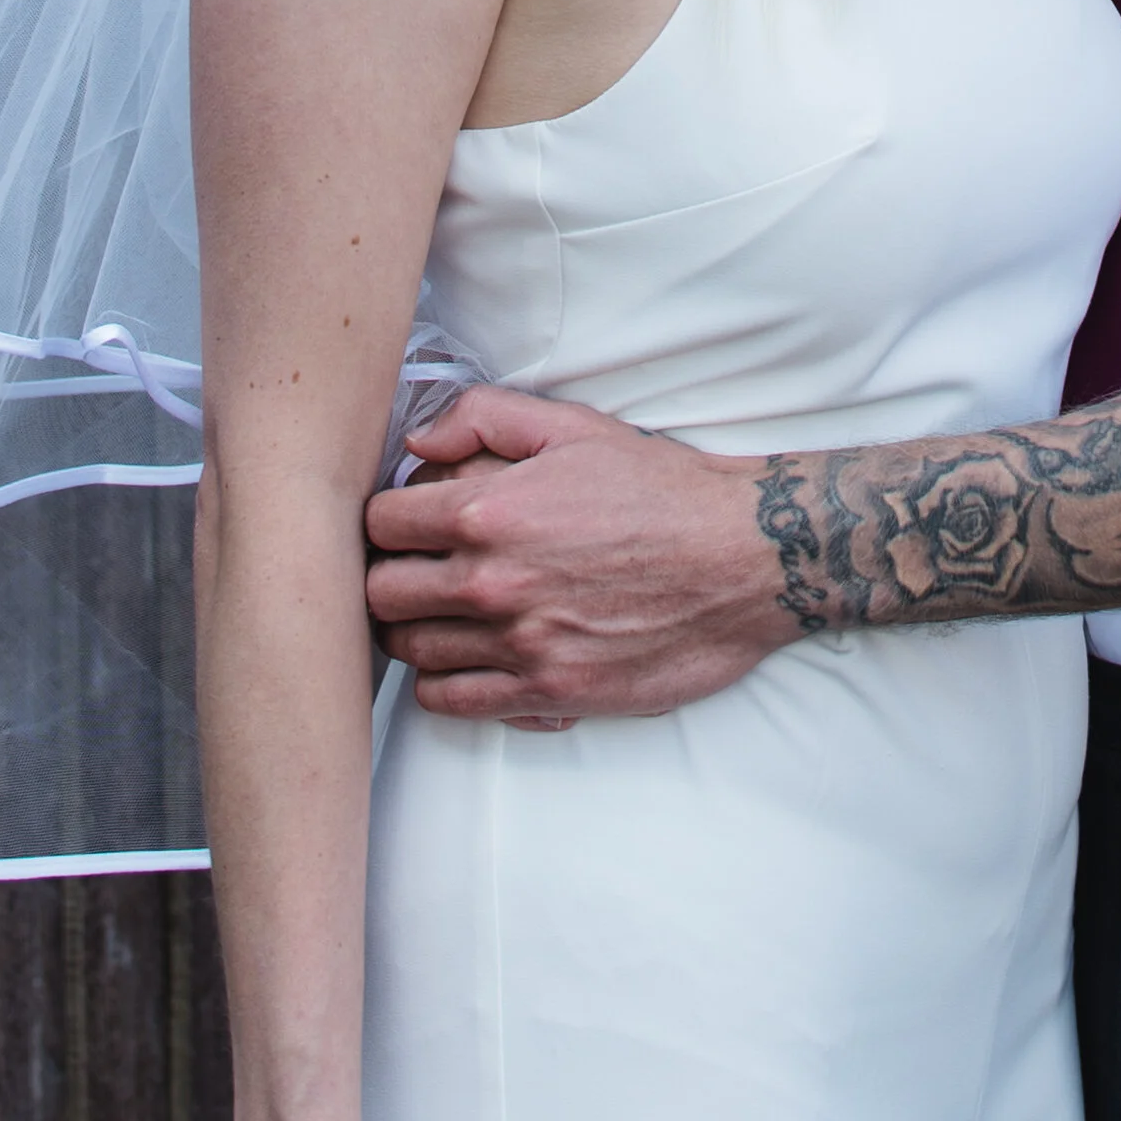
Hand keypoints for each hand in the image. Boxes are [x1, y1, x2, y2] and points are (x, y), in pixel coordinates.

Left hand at [361, 386, 802, 721]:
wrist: (740, 559)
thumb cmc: (657, 488)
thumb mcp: (573, 427)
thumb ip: (483, 418)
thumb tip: (416, 443)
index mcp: (491, 510)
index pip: (380, 523)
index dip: (386, 516)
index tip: (406, 519)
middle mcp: (493, 583)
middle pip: (380, 593)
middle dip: (388, 573)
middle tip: (414, 565)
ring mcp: (518, 645)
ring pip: (408, 651)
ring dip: (413, 628)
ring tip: (441, 609)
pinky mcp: (547, 693)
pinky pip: (449, 702)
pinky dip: (444, 681)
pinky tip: (469, 655)